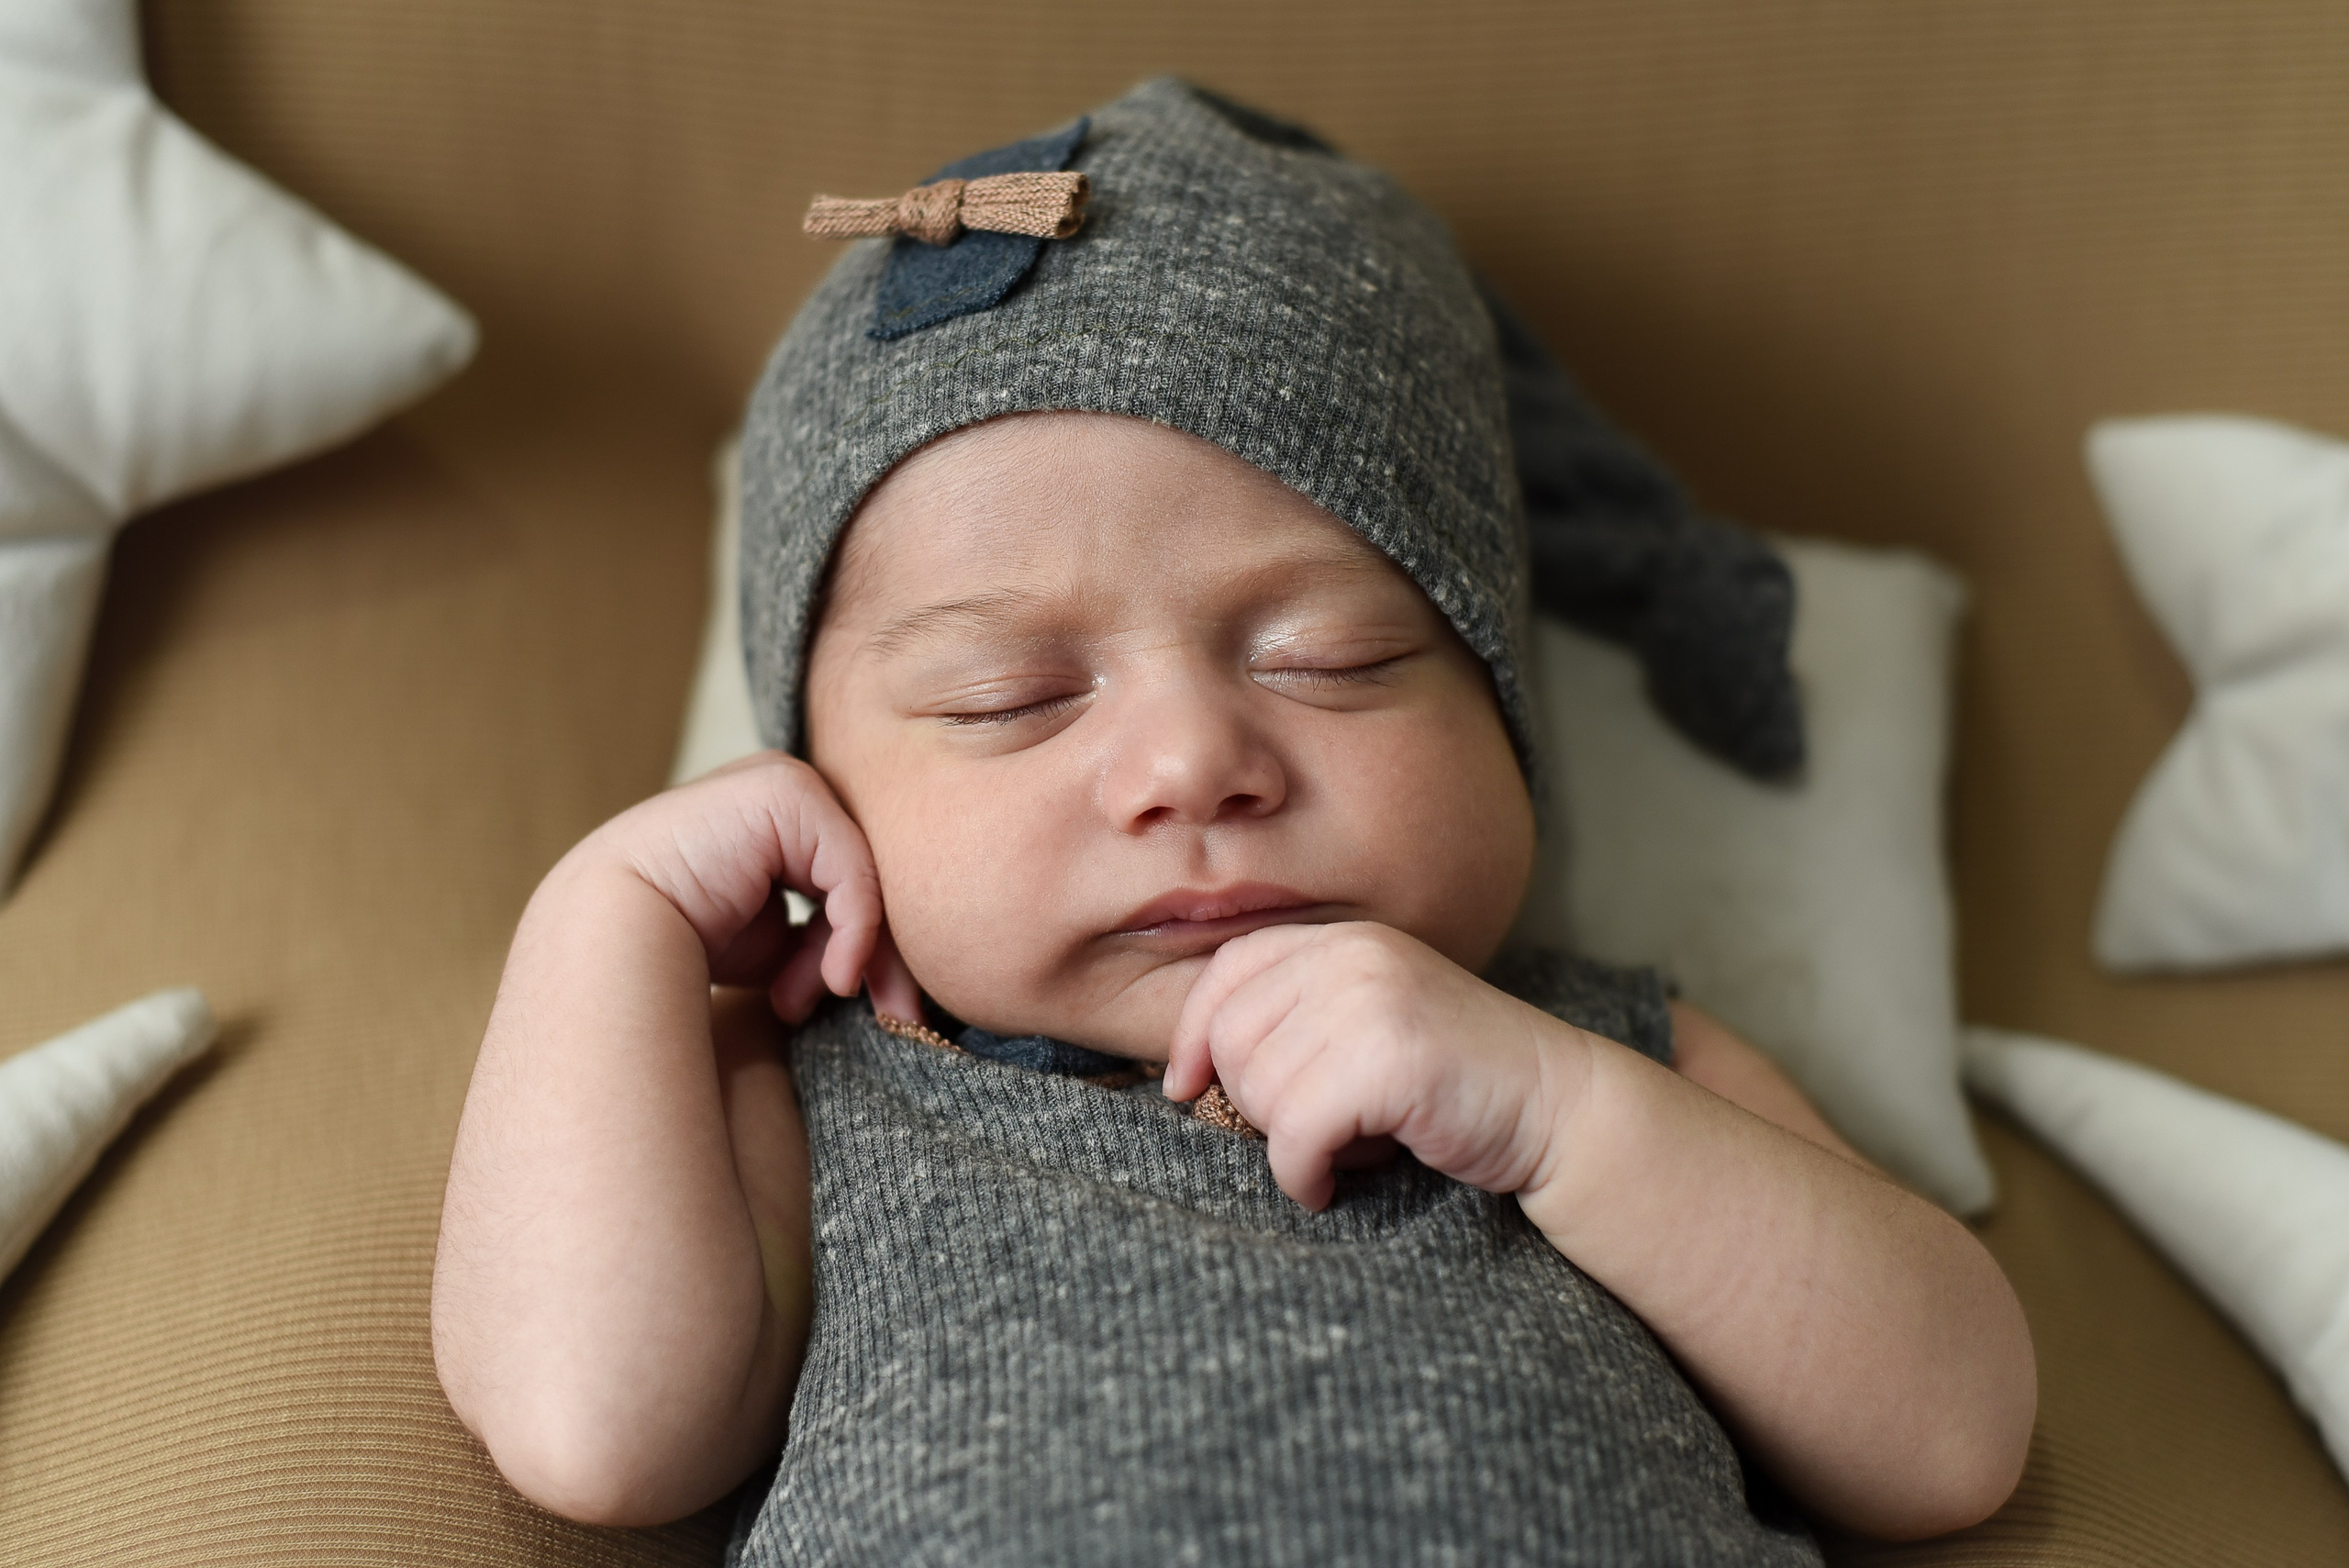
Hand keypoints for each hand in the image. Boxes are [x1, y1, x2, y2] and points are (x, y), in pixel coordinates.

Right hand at [578, 751, 920, 1023]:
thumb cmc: (679, 943)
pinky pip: (851, 869)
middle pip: (868, 875)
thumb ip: (821, 940)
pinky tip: (835, 977)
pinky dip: (856, 928)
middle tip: (897, 1014)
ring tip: (836, 994)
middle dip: (884, 951)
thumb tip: (863, 973)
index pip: (855, 884)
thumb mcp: (772, 945)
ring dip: (865, 946)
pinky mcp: (788, 791)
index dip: (872, 949)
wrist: (612, 929)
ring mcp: (788, 781)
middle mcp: (790, 791)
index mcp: (782, 822)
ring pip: (867, 874)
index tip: (887, 1012)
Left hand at [1163, 922, 1594, 1210]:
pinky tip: (1334, 1181)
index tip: (1186, 1088)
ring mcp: (1372, 1002)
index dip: (1192, 1034)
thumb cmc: (1452, 1083)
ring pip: (1260, 1092)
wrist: (1557, 1109)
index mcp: (1344, 940)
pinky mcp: (1390, 1060)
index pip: (1229, 970)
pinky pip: (1295, 1135)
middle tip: (1316, 1130)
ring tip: (1352, 1143)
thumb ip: (1298, 1020)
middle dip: (1255, 1104)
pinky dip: (1303, 1175)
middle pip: (1232, 1040)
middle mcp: (1353, 955)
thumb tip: (1188, 1071)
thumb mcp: (1369, 1024)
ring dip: (1291, 1143)